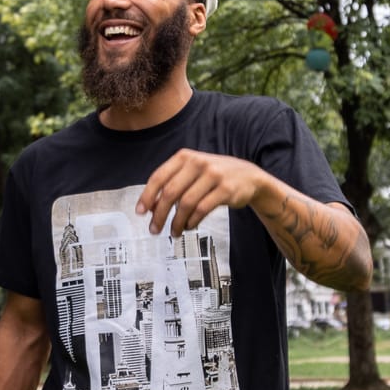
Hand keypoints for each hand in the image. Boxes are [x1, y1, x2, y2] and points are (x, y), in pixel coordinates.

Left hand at [136, 149, 266, 235]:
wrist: (249, 176)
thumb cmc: (215, 176)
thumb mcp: (192, 174)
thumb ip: (172, 185)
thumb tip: (151, 207)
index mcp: (185, 157)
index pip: (159, 177)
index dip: (147, 196)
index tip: (140, 212)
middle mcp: (198, 163)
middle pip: (170, 192)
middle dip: (159, 214)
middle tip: (154, 229)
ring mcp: (213, 175)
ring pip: (186, 203)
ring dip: (176, 222)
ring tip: (173, 232)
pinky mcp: (226, 190)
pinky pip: (202, 209)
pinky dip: (192, 221)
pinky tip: (188, 226)